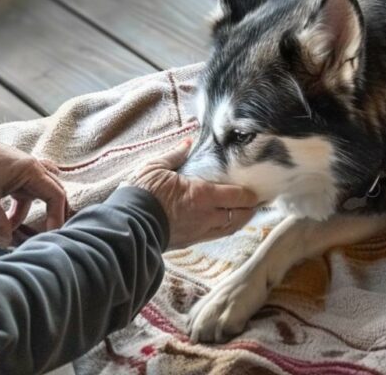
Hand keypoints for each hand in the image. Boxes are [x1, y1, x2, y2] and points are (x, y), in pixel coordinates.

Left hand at [0, 105, 68, 247]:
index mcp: (32, 171)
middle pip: (53, 194)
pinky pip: (24, 194)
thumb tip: (4, 244)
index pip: (56, 196)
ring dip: (27, 214)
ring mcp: (24, 171)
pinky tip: (7, 219)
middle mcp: (33, 169)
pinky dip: (19, 208)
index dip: (56, 216)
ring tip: (13, 231)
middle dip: (50, 215)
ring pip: (36, 196)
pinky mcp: (14, 174)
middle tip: (44, 234)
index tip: (51, 234)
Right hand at [125, 139, 257, 248]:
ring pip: (230, 228)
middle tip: (257, 200)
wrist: (127, 226)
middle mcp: (207, 216)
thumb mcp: (156, 168)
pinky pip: (215, 235)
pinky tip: (224, 222)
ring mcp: (200, 232)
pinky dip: (225, 228)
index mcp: (202, 195)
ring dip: (240, 220)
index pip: (239, 196)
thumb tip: (188, 143)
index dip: (251, 194)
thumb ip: (175, 155)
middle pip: (241, 216)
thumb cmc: (141, 194)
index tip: (258, 188)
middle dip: (251, 208)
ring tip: (245, 212)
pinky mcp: (190, 242)